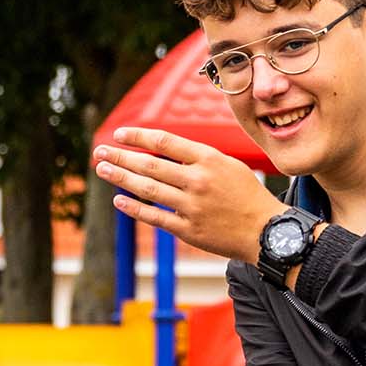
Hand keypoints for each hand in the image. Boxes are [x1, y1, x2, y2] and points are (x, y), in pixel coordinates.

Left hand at [93, 128, 285, 263]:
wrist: (266, 231)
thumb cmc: (247, 195)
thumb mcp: (227, 164)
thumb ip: (196, 157)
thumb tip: (162, 150)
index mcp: (208, 159)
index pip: (163, 142)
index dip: (137, 137)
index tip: (119, 133)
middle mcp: (198, 181)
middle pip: (150, 165)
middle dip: (121, 156)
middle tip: (100, 151)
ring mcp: (191, 207)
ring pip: (148, 189)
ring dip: (121, 178)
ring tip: (103, 170)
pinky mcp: (189, 230)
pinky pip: (155, 217)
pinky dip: (134, 209)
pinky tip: (119, 201)